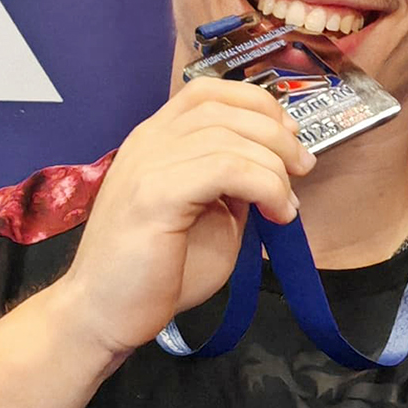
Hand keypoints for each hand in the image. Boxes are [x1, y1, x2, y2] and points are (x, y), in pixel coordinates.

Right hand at [52, 70, 313, 359]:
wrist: (103, 315)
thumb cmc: (156, 274)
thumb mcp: (209, 218)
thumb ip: (233, 185)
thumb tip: (271, 167)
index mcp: (156, 140)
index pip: (208, 92)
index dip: (257, 104)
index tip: (289, 137)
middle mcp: (148, 141)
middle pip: (225, 108)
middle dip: (277, 134)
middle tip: (304, 168)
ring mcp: (147, 164)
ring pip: (229, 136)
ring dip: (274, 168)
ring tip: (287, 206)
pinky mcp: (155, 195)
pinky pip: (225, 168)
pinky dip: (264, 186)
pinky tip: (275, 214)